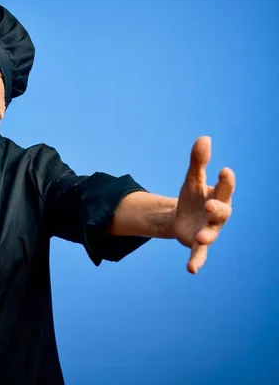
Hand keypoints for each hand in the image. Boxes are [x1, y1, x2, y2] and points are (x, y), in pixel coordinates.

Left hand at [173, 136, 234, 273]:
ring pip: (212, 234)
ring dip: (207, 235)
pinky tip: (192, 270)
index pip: (225, 188)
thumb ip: (198, 162)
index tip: (224, 170)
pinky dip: (196, 262)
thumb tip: (204, 138)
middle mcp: (217, 215)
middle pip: (222, 212)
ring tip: (202, 237)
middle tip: (210, 205)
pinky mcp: (197, 244)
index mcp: (219, 196)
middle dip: (217, 209)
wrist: (182, 217)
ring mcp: (209, 230)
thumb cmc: (193, 196)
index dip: (226, 181)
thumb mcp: (192, 179)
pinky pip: (198, 254)